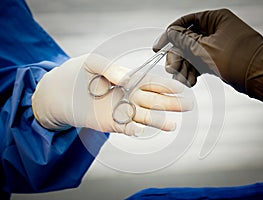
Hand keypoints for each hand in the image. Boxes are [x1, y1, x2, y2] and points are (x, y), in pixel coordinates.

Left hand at [32, 54, 192, 135]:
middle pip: (154, 100)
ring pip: (144, 116)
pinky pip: (126, 127)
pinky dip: (133, 129)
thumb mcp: (93, 62)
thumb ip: (111, 68)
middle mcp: (129, 96)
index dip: (166, 86)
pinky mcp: (111, 123)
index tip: (180, 88)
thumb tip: (127, 78)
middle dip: (171, 103)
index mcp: (129, 80)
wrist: (60, 91)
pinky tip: (141, 130)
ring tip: (172, 125)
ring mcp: (121, 110)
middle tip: (188, 105)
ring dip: (158, 121)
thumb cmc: (78, 73)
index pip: (152, 82)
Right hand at [154, 9, 262, 113]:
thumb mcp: (205, 49)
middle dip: (178, 57)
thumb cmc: (241, 59)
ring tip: (183, 78)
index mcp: (214, 20)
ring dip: (184, 67)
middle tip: (172, 68)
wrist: (260, 77)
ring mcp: (216, 45)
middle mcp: (215, 30)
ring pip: (192, 54)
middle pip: (186, 41)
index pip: (185, 23)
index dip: (170, 35)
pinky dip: (193, 72)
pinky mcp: (217, 59)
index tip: (159, 47)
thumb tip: (171, 34)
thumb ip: (185, 41)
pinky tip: (190, 81)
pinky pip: (199, 63)